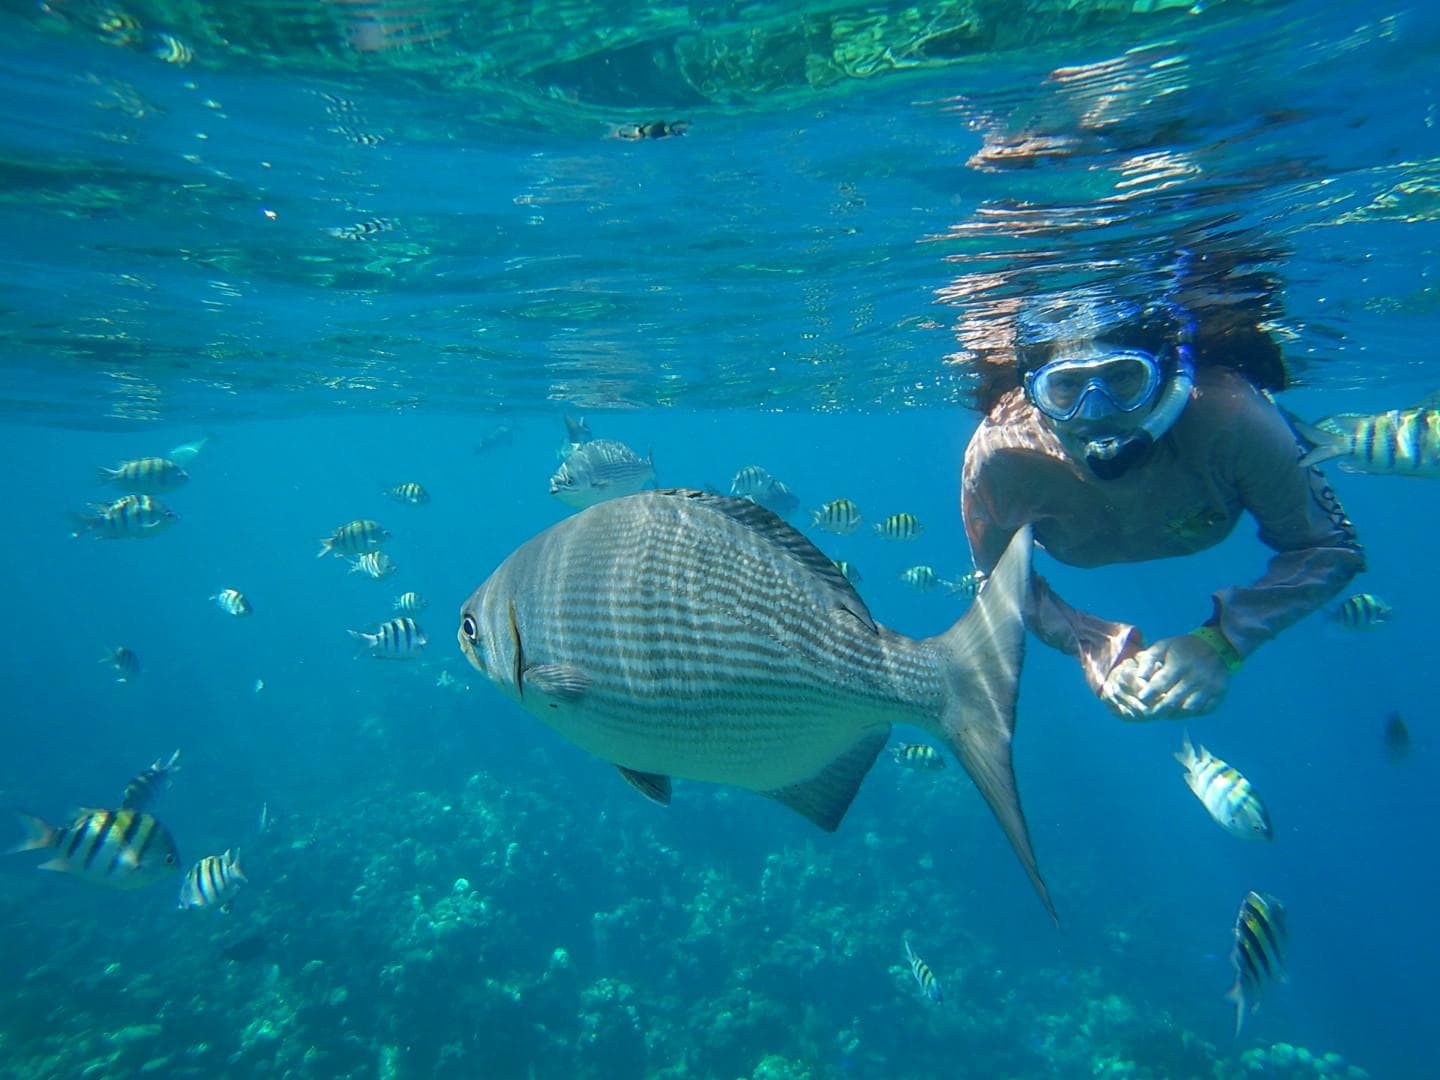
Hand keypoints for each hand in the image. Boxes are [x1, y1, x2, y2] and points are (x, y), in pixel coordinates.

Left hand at [1099, 634, 1229, 719]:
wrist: (1216, 646)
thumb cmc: (1182, 648)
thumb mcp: (1163, 646)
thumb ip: (1148, 660)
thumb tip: (1139, 678)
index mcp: (1180, 663)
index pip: (1160, 684)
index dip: (1148, 694)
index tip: (1141, 698)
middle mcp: (1196, 676)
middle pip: (1173, 700)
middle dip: (1158, 709)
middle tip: (1149, 712)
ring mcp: (1210, 686)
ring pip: (1187, 709)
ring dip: (1174, 713)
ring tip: (1164, 712)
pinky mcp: (1219, 694)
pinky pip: (1202, 710)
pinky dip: (1189, 713)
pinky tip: (1180, 711)